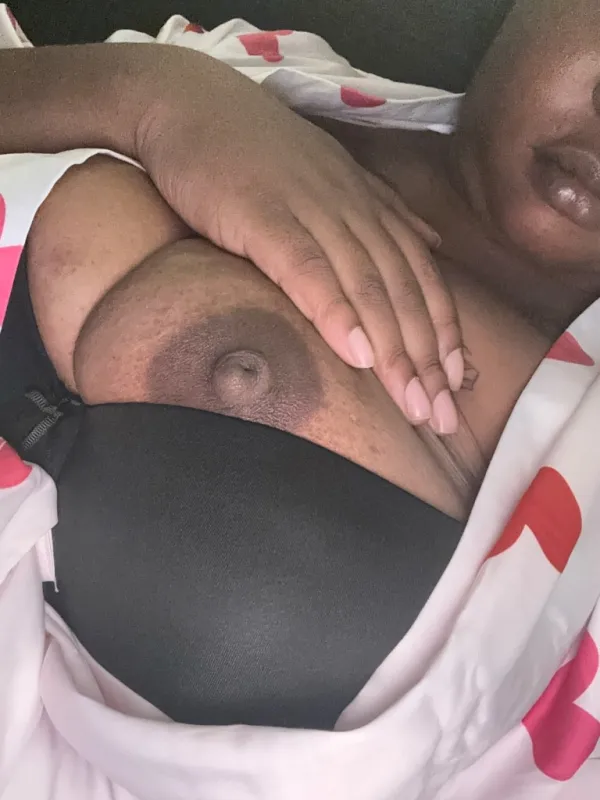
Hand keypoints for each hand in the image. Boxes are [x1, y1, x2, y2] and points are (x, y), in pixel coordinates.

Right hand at [136, 48, 463, 431]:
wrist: (191, 104)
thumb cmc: (256, 151)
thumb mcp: (330, 180)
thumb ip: (379, 213)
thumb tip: (427, 241)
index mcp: (367, 205)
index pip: (420, 275)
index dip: (443, 331)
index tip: (457, 384)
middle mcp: (351, 210)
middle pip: (402, 291)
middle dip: (428, 358)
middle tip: (444, 416)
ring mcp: (311, 212)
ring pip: (367, 287)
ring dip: (396, 350)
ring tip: (415, 403)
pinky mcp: (265, 218)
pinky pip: (308, 270)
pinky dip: (336, 312)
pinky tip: (357, 356)